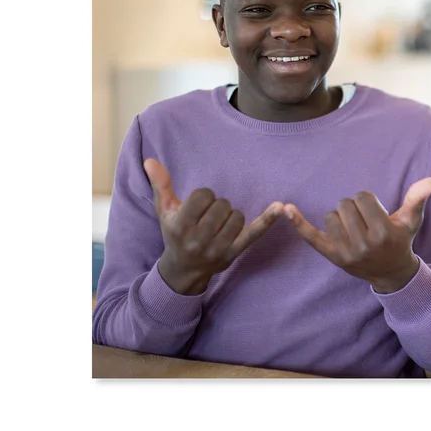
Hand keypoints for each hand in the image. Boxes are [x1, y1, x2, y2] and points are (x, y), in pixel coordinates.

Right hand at [144, 159, 282, 294]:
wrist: (184, 269)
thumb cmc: (174, 233)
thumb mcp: (164, 210)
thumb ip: (160, 184)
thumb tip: (150, 160)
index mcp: (181, 225)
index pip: (204, 196)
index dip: (203, 196)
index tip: (198, 207)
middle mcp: (199, 239)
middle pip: (222, 205)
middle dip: (217, 206)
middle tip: (208, 218)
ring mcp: (218, 248)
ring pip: (237, 216)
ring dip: (230, 216)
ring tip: (218, 225)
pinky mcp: (234, 253)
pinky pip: (254, 233)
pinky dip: (268, 220)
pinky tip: (280, 207)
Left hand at [284, 178, 430, 293]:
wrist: (390, 273)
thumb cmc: (399, 240)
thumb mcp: (411, 221)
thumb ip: (417, 199)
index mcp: (382, 232)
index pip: (363, 197)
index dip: (367, 200)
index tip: (374, 213)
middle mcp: (363, 244)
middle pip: (345, 204)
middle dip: (353, 208)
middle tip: (364, 222)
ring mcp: (345, 252)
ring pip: (331, 215)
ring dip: (340, 217)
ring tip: (353, 229)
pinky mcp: (331, 256)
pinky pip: (311, 236)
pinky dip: (297, 222)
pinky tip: (285, 208)